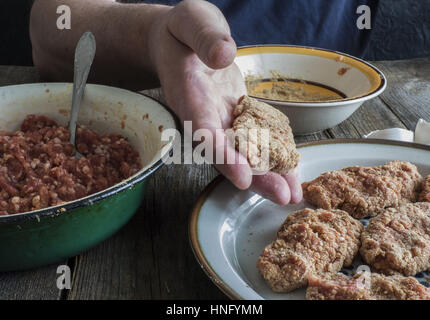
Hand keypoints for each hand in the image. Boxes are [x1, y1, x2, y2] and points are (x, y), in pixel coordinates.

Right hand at [148, 0, 301, 204]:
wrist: (178, 45)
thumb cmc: (182, 30)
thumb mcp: (191, 20)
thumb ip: (204, 36)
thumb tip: (223, 55)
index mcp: (190, 96)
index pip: (204, 130)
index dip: (222, 155)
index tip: (242, 175)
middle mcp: (205, 116)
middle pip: (226, 153)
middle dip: (254, 176)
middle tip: (281, 196)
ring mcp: (221, 120)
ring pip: (243, 152)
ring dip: (267, 173)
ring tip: (292, 193)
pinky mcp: (237, 117)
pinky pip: (255, 139)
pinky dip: (272, 154)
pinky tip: (292, 171)